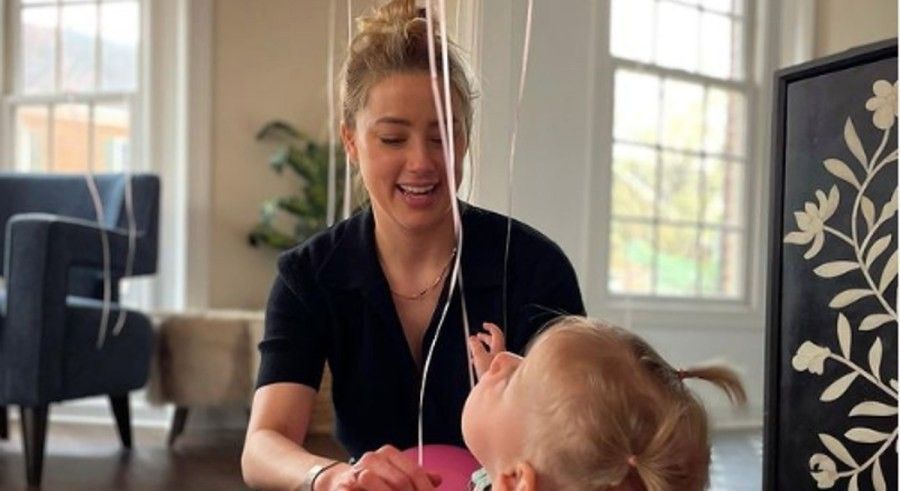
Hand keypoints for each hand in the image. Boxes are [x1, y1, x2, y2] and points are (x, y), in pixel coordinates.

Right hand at [327, 445, 441, 490]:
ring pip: (378, 484)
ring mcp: (356, 472)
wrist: (338, 484)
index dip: (424, 488)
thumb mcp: (395, 476)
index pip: (414, 472)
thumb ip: (416, 478)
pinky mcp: (343, 487)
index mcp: (388, 453)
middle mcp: (372, 458)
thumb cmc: (373, 482)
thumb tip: (438, 479)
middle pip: (400, 482)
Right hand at [469, 322, 505, 378]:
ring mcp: (500, 362)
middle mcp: (501, 354)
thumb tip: (472, 338)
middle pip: (494, 342)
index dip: (490, 327)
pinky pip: (491, 360)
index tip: (484, 325)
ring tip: (475, 349)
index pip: (497, 333)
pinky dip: (483, 357)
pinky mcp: (498, 370)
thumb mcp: (479, 357)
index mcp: (499, 348)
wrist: (497, 388)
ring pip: (492, 351)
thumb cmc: (490, 373)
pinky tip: (476, 362)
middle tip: (478, 335)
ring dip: (483, 348)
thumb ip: (475, 346)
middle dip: (485, 338)